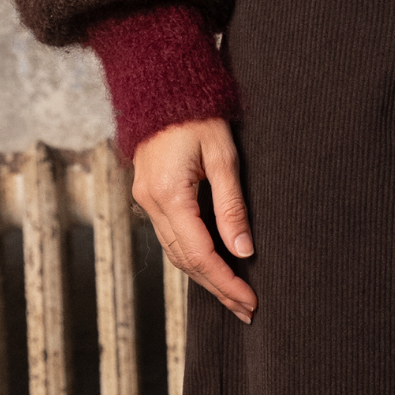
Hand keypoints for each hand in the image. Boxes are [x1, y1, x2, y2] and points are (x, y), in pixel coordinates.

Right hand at [132, 117, 256, 323]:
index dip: (225, 281)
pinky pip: (171, 237)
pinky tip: (214, 266)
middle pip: (185, 261)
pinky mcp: (149, 195)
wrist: (161, 85)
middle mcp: (150, 202)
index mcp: (169, 194)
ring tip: (234, 296)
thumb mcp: (223, 157)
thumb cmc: (197, 114)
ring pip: (175, 253)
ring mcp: (145, 199)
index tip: (249, 300)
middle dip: (217, 288)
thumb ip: (231, 205)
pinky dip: (193, 257)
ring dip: (205, 277)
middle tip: (247, 309)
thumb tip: (242, 249)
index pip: (199, 254)